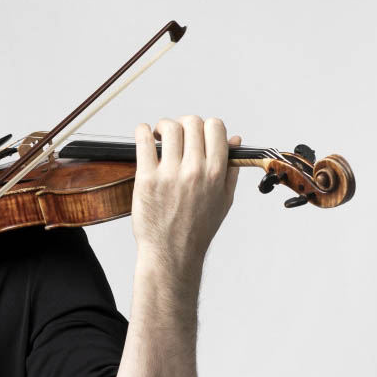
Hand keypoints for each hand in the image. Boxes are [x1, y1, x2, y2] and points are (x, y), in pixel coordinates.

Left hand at [131, 115, 240, 280]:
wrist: (172, 254)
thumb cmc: (197, 229)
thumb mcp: (224, 200)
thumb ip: (230, 168)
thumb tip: (234, 139)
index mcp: (215, 173)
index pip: (215, 127)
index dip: (206, 126)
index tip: (197, 134)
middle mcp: (194, 171)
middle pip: (192, 122)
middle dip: (184, 124)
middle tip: (176, 135)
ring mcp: (170, 174)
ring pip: (169, 127)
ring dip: (163, 126)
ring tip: (159, 136)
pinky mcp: (146, 179)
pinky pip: (143, 141)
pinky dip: (142, 131)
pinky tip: (144, 135)